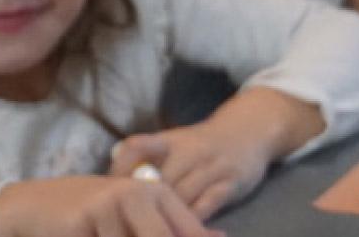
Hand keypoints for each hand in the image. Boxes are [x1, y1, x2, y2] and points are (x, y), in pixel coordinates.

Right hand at [0, 176, 223, 236]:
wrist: (33, 205)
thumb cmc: (93, 213)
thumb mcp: (136, 215)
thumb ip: (173, 225)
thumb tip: (220, 236)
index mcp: (156, 192)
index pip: (188, 232)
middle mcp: (135, 194)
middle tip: (126, 235)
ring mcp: (106, 207)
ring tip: (102, 231)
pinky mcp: (79, 224)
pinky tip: (87, 235)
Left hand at [108, 123, 275, 218]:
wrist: (251, 131)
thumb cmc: (205, 143)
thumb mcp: (177, 141)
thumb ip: (147, 159)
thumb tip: (111, 183)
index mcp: (171, 140)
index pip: (137, 146)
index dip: (118, 169)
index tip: (107, 192)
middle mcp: (191, 151)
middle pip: (157, 182)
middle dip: (140, 204)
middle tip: (128, 220)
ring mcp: (213, 167)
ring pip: (181, 197)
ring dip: (164, 217)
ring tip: (151, 228)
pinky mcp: (231, 184)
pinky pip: (206, 206)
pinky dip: (190, 221)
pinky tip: (178, 230)